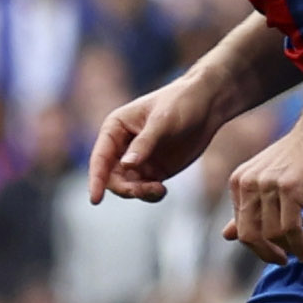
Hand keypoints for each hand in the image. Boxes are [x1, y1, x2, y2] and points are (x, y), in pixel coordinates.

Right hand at [87, 66, 241, 205]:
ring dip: (139, 192)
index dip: (95, 179)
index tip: (95, 199)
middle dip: (124, 187)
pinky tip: (162, 190)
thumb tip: (125, 165)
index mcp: (115, 128)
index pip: (100, 157)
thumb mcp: (162, 121)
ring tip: (159, 189)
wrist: (207, 105)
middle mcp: (122, 146)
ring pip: (127, 186)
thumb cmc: (181, 102)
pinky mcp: (154, 170)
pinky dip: (150, 194)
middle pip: (111, 176)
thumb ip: (144, 143)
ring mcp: (138, 160)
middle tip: (142, 190)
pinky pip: (145, 189)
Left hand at [224, 118, 302, 265]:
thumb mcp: (266, 180)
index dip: (256, 246)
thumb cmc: (299, 157)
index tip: (274, 252)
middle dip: (266, 254)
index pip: (240, 228)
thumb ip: (247, 208)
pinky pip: (290, 229)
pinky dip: (299, 246)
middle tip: (284, 260)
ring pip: (271, 235)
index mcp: (239, 182)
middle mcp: (248, 183)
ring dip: (289, 251)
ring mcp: (268, 185)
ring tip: (302, 253)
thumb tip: (226, 236)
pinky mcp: (290, 188)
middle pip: (249, 236)